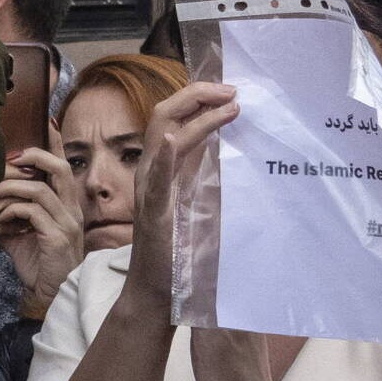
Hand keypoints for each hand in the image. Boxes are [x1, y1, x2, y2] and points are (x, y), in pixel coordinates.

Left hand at [0, 147, 84, 319]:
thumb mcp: (20, 234)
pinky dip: (11, 209)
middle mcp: (71, 209)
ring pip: (40, 188)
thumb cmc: (38, 263)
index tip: (47, 121)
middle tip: (10, 157)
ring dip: (11, 186)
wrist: (50, 294)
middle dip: (34, 155)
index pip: (63, 166)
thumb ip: (8, 213)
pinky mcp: (56, 237)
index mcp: (67, 204)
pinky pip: (32, 211)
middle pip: (59, 167)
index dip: (56, 143)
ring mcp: (66, 223)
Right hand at [121, 82, 238, 315]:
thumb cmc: (177, 252)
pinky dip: (164, 155)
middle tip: (232, 90)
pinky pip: (155, 178)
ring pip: (162, 135)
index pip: (171, 118)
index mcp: (161, 168)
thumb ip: (201, 175)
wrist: (158, 290)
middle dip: (197, 94)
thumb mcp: (194, 202)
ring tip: (229, 104)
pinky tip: (172, 140)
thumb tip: (227, 149)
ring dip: (195, 115)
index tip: (230, 92)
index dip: (196, 98)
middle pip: (163, 115)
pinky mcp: (154, 211)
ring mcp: (149, 189)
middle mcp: (150, 171)